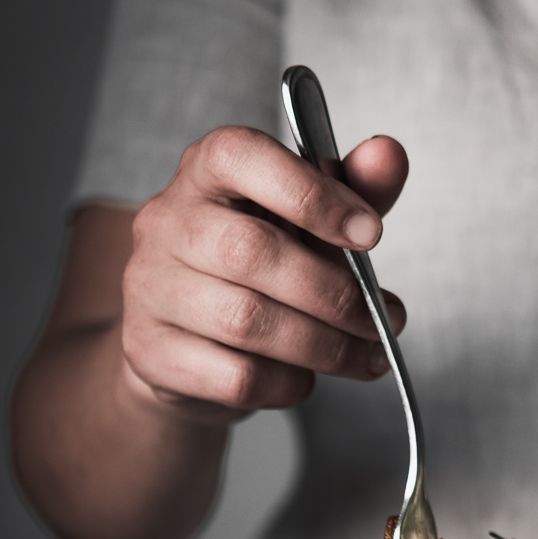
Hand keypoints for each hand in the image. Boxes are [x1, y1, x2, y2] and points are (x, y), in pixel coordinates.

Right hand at [120, 125, 408, 422]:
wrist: (189, 341)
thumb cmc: (257, 269)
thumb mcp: (310, 221)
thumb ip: (352, 188)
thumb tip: (388, 155)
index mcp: (205, 170)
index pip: (239, 155)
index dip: (310, 194)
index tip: (371, 234)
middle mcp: (166, 221)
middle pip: (251, 251)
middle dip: (335, 294)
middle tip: (383, 321)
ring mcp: (149, 287)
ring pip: (246, 322)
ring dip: (324, 347)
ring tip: (364, 357)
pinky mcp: (150, 351)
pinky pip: (236, 376)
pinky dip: (287, 383)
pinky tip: (303, 377)